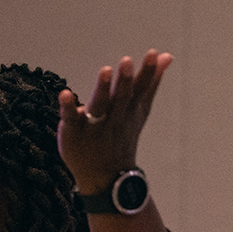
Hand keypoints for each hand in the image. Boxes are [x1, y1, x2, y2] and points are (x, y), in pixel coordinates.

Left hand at [58, 49, 172, 194]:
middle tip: (127, 60)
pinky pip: (70, 118)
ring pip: (99, 106)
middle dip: (125, 80)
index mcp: (130, 110)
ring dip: (102, 88)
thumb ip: (151, 83)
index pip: (140, 89)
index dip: (148, 72)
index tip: (154, 54)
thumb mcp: (140, 110)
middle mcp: (114, 117)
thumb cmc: (122, 136)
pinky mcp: (74, 131)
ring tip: (105, 70)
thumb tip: (168, 56)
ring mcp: (94, 126)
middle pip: (121, 97)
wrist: (106, 178)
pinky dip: (68, 107)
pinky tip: (65, 93)